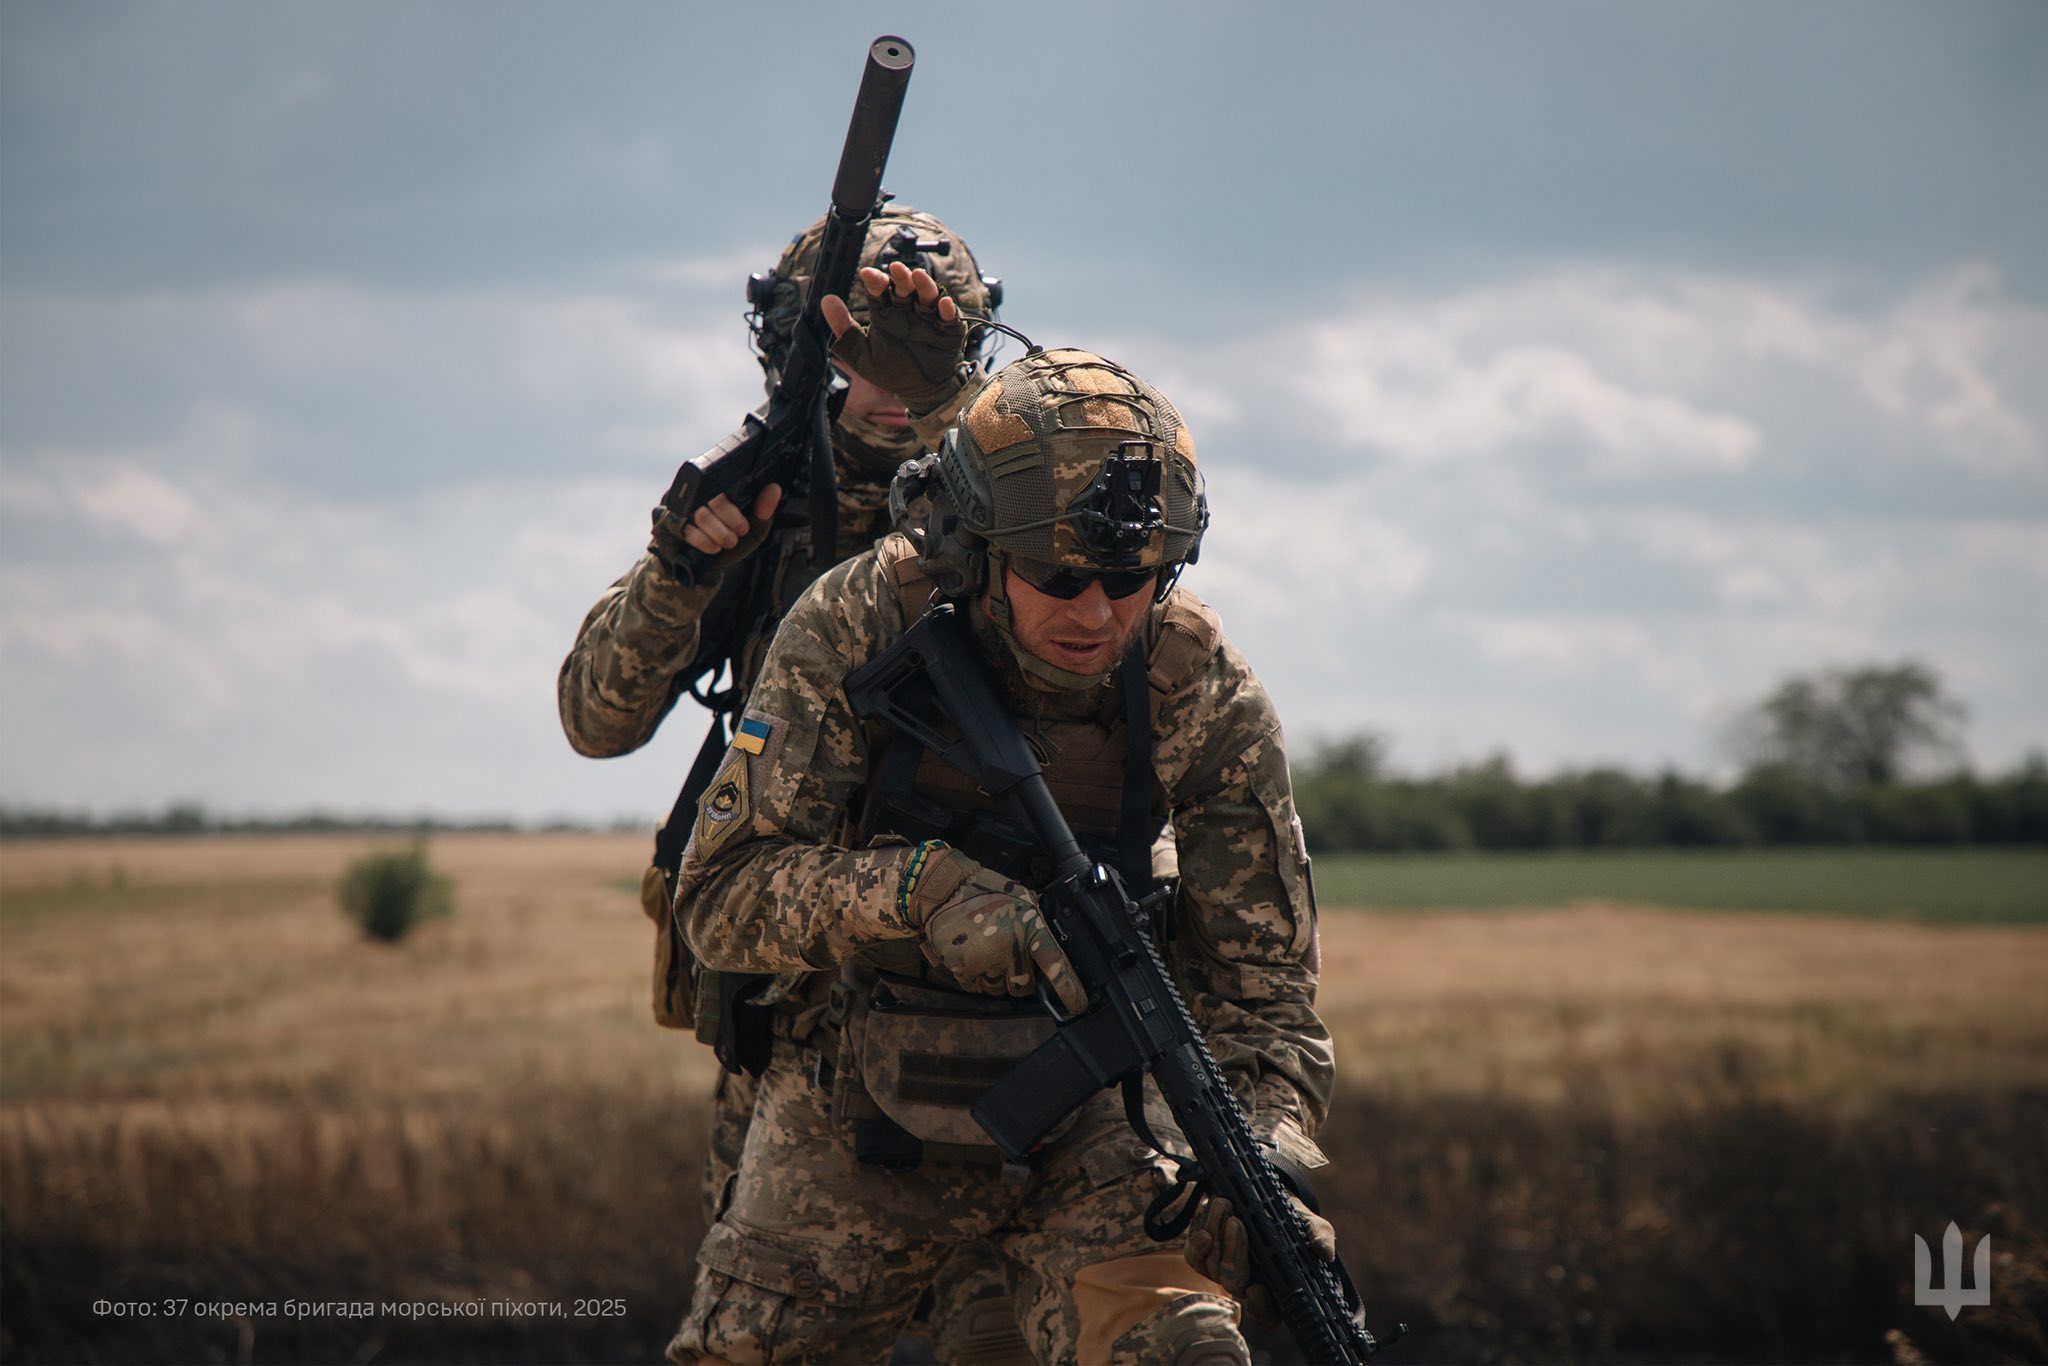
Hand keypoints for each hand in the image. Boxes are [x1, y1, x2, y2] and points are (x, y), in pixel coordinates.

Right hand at [650, 483, 780, 573]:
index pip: (724, 480)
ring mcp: (677, 504)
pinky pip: (683, 526)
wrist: (701, 569)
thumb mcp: (751, 531)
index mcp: (715, 485)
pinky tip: (713, 548)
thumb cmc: (726, 543)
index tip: (744, 526)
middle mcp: (694, 489)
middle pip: (713, 496)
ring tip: (727, 542)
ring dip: (717, 531)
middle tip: (739, 534)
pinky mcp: (665, 520)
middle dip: (729, 518)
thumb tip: (774, 488)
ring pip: (699, 512)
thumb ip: (763, 511)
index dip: (736, 504)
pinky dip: (702, 539)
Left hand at [821, 262, 968, 414]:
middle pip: (904, 287)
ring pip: (928, 296)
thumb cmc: (890, 371)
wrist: (920, 393)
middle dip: (901, 277)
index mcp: (885, 312)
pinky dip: (948, 309)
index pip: (879, 289)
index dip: (874, 280)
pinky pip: (949, 317)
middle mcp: (907, 310)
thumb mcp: (861, 355)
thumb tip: (826, 300)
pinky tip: (944, 303)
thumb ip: (843, 329)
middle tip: (896, 269)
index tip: (867, 274)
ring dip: (924, 285)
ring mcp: (928, 318)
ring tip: (919, 277)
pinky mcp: (948, 330)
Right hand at [902, 846, 1086, 1013]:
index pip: (1055, 964)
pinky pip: (976, 987)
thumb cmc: (986, 890)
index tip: (1077, 1006)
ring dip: (995, 978)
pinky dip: (974, 976)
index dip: (1069, 988)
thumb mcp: (1022, 898)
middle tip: (1006, 956)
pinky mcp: (964, 969)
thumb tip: (1052, 946)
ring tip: (985, 950)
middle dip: (1019, 978)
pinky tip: (970, 954)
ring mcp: (987, 960)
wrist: (945, 888)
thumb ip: (1037, 923)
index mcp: (1030, 927)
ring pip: (999, 989)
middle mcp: (1011, 947)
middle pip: (1025, 986)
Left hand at [1184, 1193, 1336, 1325]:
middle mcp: (1248, 1284)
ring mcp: (1224, 1271)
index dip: (1260, 1307)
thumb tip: (1324, 1253)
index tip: (1258, 1288)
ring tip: (1226, 1204)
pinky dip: (1199, 1237)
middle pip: (1235, 1284)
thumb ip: (1319, 1237)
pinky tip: (1208, 1217)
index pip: (1267, 1314)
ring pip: (1212, 1267)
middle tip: (1237, 1222)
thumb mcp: (1311, 1225)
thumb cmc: (1292, 1219)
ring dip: (1217, 1234)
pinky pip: (1195, 1255)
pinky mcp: (1205, 1255)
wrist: (1265, 1197)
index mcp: (1277, 1288)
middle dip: (1234, 1252)